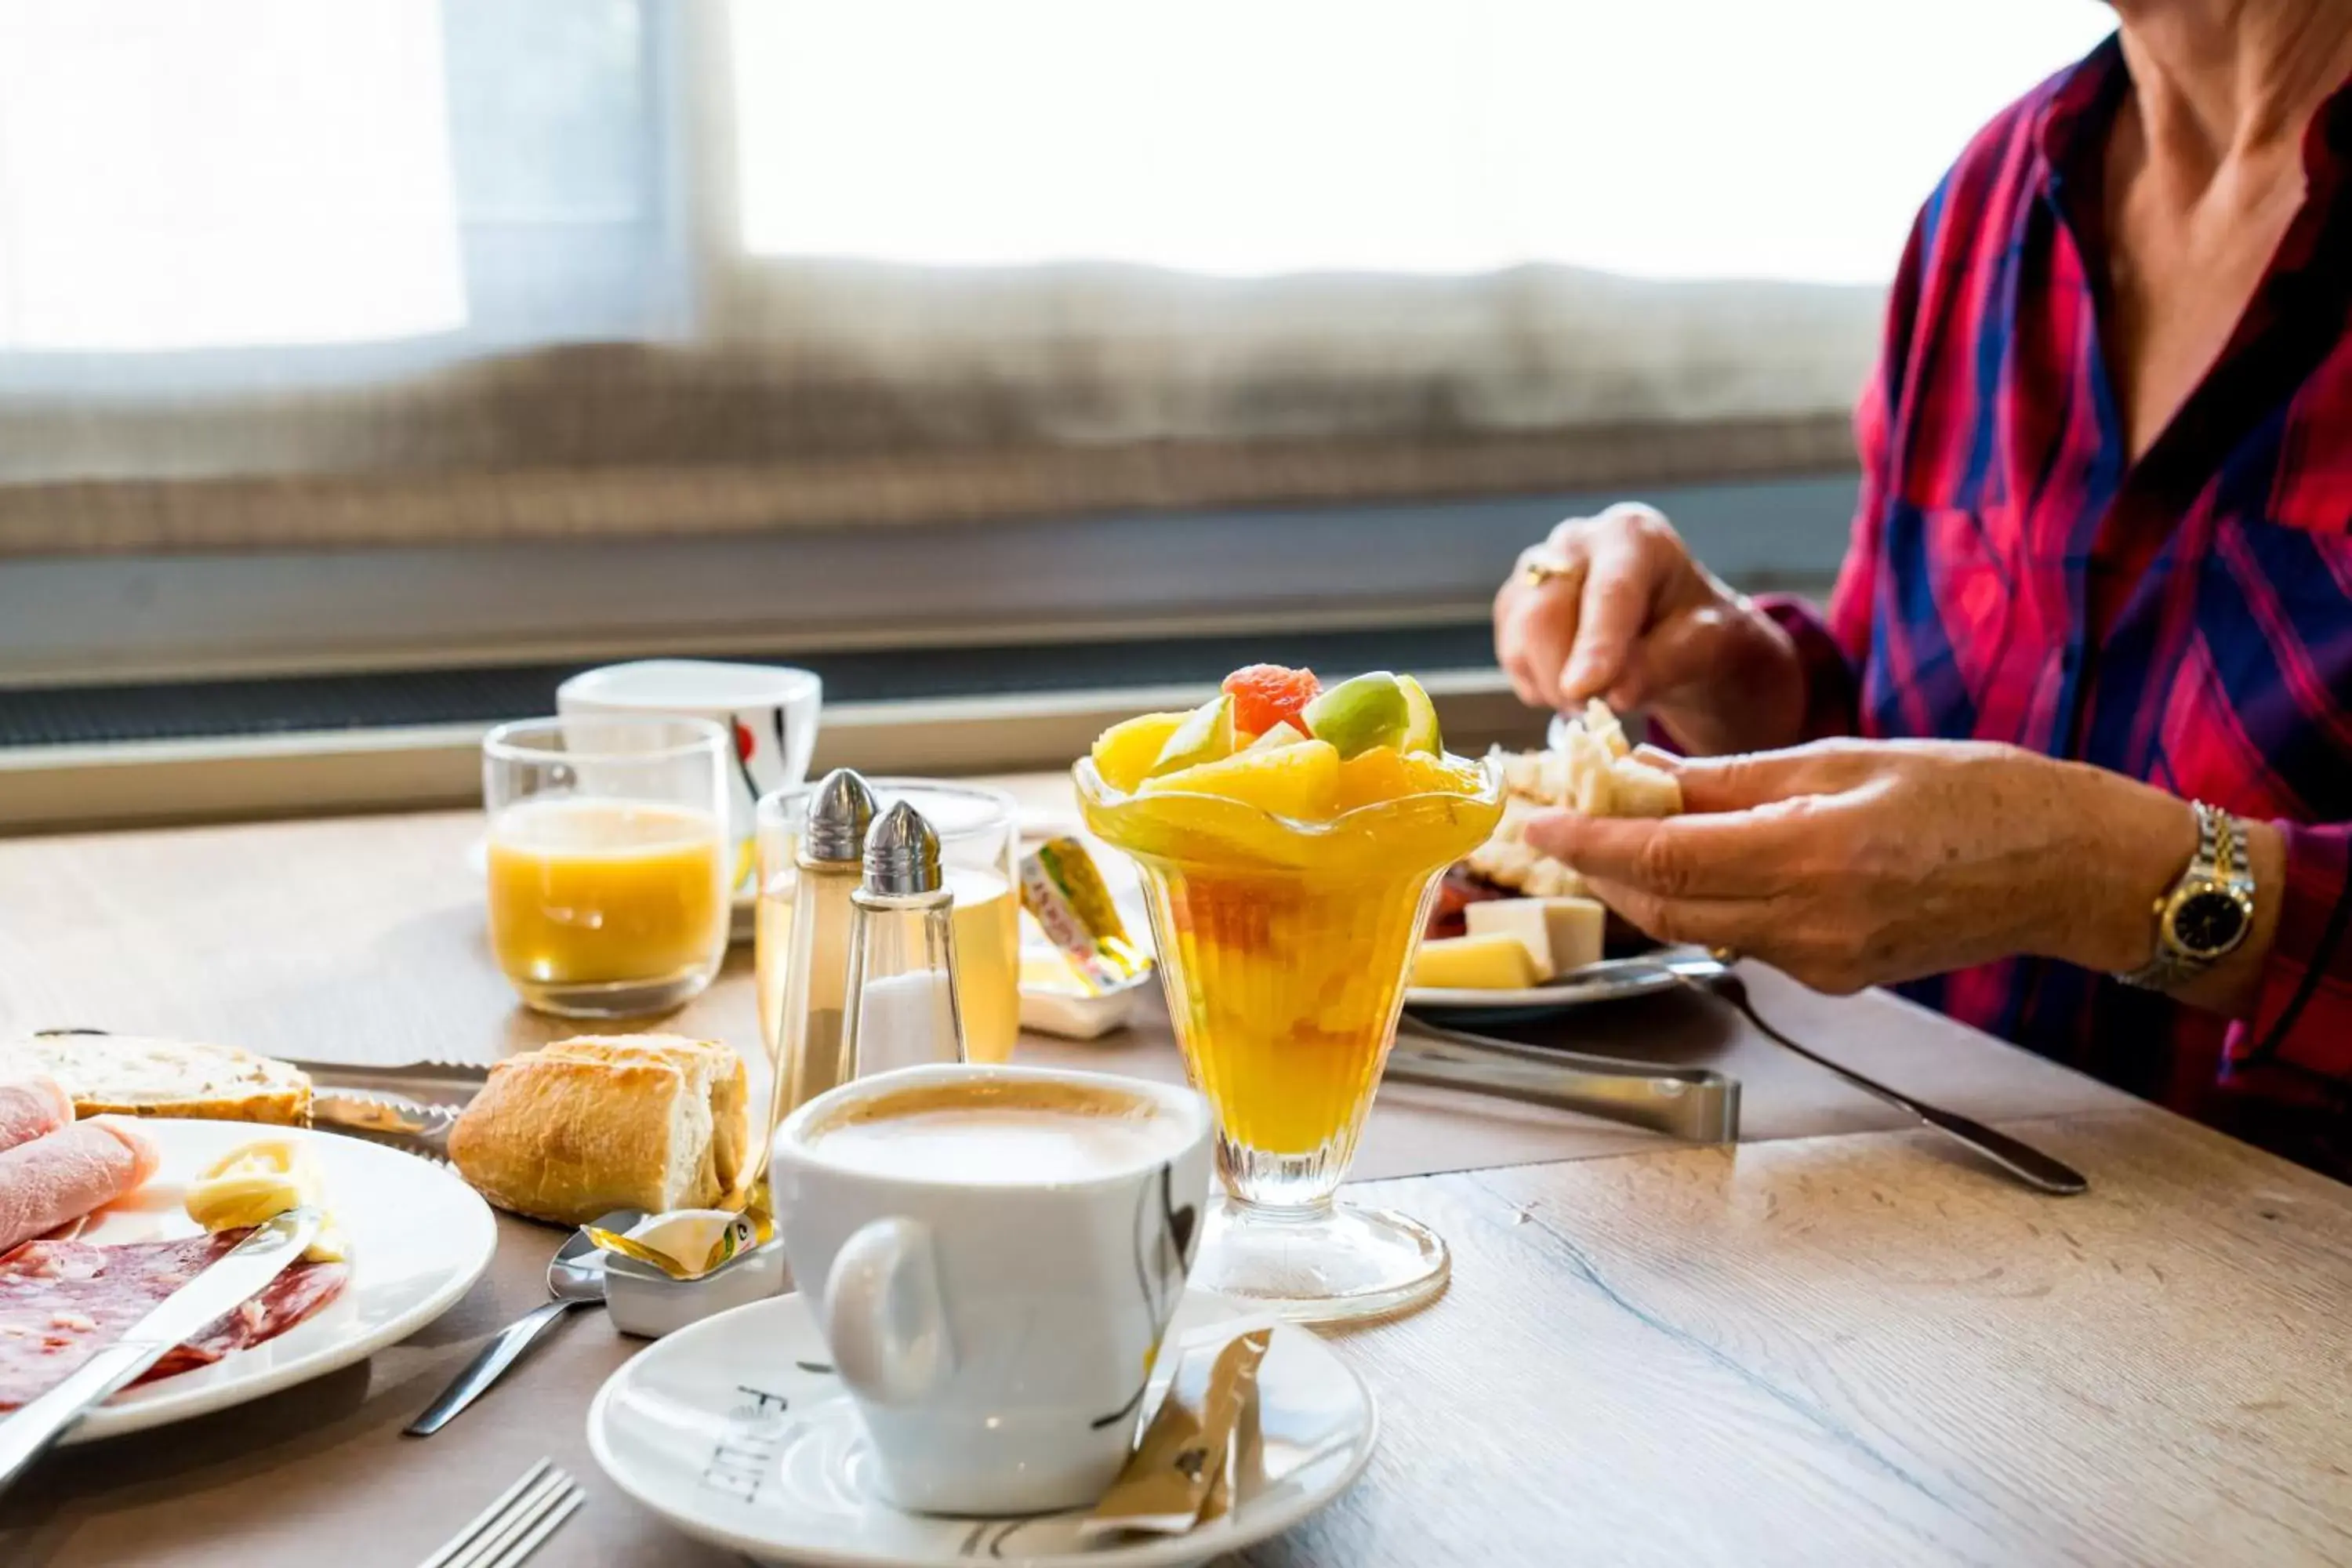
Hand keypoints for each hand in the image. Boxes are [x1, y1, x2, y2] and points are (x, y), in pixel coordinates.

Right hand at [1492, 501, 1806, 754]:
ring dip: (1551, 685)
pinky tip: (1571, 683)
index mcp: (1632, 535)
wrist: (1675, 628)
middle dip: (1565, 674)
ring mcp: (1536, 569)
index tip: (1584, 689)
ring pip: (1519, 638)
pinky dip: (1537, 684)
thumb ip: (1665, 664)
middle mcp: (1575, 541)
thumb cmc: (1695, 629)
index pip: (1609, 591)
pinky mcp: (1513, 602)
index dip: (1596, 643)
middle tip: (1597, 709)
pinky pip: (1509, 654)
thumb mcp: (1706, 645)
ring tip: (1592, 697)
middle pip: (1545, 613)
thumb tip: (1615, 693)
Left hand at [1523, 739, 2222, 995]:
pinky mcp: (1834, 977)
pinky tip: (1691, 863)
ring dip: (1644, 885)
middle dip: (1599, 869)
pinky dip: (1702, 900)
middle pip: (1665, 904)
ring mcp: (1823, 963)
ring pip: (1698, 925)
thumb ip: (1736, 777)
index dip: (1589, 841)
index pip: (1665, 856)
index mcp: (1817, 856)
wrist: (2070, 867)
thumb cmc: (1980, 794)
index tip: (1538, 820)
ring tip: (1606, 837)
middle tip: (1553, 828)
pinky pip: (1744, 937)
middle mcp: (1813, 924)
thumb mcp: (1846, 758)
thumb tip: (1647, 773)